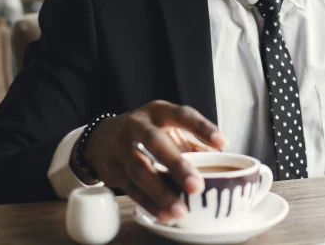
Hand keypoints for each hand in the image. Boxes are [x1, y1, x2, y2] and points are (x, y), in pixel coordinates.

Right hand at [73, 100, 226, 222]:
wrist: (102, 137)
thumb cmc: (148, 132)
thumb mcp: (169, 127)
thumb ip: (194, 142)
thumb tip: (222, 159)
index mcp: (158, 111)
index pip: (182, 115)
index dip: (202, 127)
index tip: (222, 142)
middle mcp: (136, 125)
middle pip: (156, 142)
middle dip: (177, 165)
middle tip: (197, 186)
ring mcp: (120, 146)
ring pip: (140, 169)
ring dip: (161, 192)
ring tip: (180, 211)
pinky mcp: (111, 168)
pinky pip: (130, 188)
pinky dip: (148, 203)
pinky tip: (163, 214)